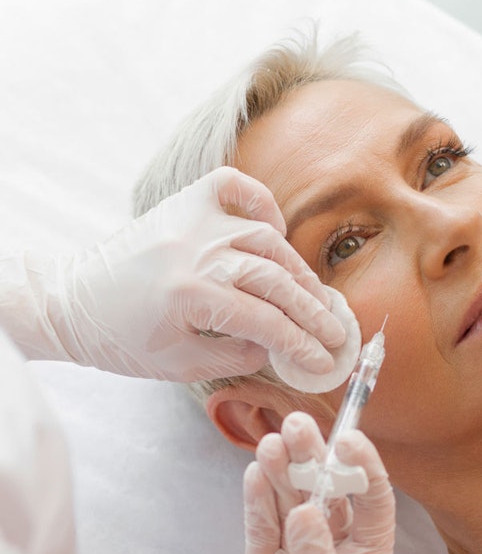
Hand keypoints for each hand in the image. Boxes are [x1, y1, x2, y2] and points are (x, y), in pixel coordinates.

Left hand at [2, 167, 344, 380]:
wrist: (72, 302)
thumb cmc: (122, 339)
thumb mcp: (179, 366)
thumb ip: (235, 358)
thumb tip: (277, 348)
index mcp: (190, 294)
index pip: (265, 321)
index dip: (301, 344)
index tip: (323, 361)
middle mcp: (196, 249)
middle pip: (276, 280)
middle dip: (313, 312)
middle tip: (337, 333)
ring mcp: (192, 220)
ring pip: (267, 240)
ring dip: (299, 271)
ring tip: (319, 298)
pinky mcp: (185, 202)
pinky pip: (236, 188)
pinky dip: (263, 204)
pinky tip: (277, 232)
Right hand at [208, 412, 394, 553]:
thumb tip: (304, 513)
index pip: (372, 503)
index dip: (362, 467)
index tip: (349, 438)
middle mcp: (334, 553)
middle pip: (326, 494)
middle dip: (315, 458)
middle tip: (299, 424)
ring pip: (289, 503)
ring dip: (282, 472)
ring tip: (273, 442)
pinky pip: (260, 528)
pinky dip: (257, 501)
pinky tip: (255, 473)